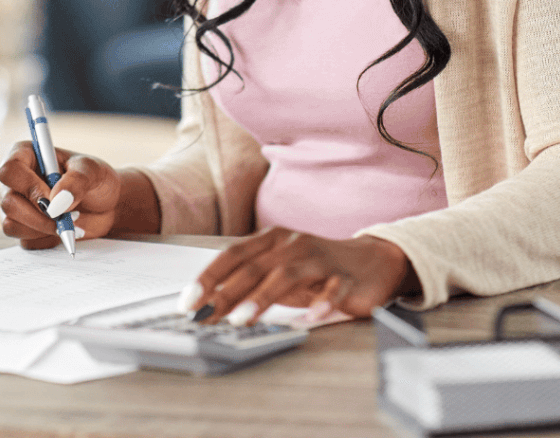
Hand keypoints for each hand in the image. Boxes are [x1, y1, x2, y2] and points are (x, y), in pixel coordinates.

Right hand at [0, 140, 120, 249]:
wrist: (106, 205)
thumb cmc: (96, 179)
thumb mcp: (92, 171)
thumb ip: (76, 181)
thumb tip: (55, 203)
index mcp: (27, 155)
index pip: (9, 170)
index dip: (28, 187)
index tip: (52, 198)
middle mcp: (16, 181)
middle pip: (8, 202)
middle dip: (40, 214)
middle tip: (69, 215)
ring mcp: (17, 205)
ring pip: (12, 224)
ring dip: (44, 227)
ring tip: (72, 220)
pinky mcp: (23, 228)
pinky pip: (25, 241)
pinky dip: (47, 239)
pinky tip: (64, 229)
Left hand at [181, 227, 414, 324]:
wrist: (371, 262)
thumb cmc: (316, 270)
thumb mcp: (279, 272)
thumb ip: (249, 283)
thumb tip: (209, 306)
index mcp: (272, 239)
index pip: (233, 254)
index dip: (208, 277)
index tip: (188, 301)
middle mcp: (292, 243)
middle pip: (254, 266)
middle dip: (226, 292)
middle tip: (205, 316)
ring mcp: (319, 258)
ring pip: (286, 274)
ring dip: (261, 297)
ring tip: (241, 320)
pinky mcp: (345, 277)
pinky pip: (331, 289)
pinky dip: (319, 303)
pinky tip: (308, 319)